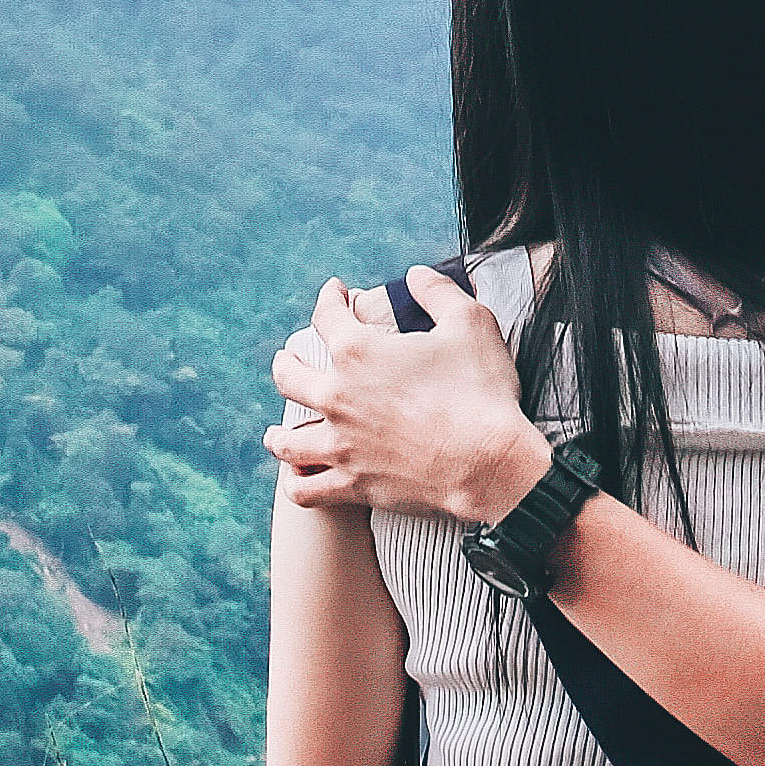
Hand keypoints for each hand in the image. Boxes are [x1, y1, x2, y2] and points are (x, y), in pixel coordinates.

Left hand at [266, 273, 556, 522]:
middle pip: (288, 377)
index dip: (329, 298)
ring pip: (287, 441)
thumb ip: (438, 292)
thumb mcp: (470, 323)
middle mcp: (337, 397)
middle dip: (285, 363)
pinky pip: (307, 490)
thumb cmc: (481, 392)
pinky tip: (298, 480)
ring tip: (276, 432)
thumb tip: (416, 275)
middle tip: (287, 360)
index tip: (335, 293)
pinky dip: (298, 485)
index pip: (326, 316)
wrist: (488, 463)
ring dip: (278, 434)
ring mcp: (340, 444)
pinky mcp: (352, 484)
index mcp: (359, 352)